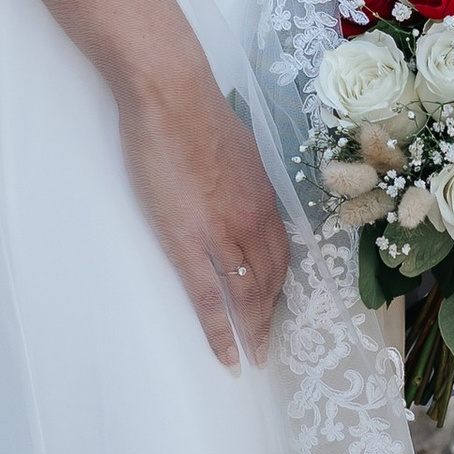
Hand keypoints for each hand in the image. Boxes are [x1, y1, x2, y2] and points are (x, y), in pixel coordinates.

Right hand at [118, 64, 290, 365]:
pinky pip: (209, 298)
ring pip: (247, 295)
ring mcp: (223, 234)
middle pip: (271, 280)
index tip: (278, 306)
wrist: (172, 96)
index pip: (282, 253)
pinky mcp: (188, 241)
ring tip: (253, 357)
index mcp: (265, 198)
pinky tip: (227, 355)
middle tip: (269, 343)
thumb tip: (237, 184)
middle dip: (272, 315)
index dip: (281, 285)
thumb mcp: (239, 148)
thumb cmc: (196, 112)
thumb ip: (242, 175)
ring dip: (253, 331)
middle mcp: (254, 220)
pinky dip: (220, 331)